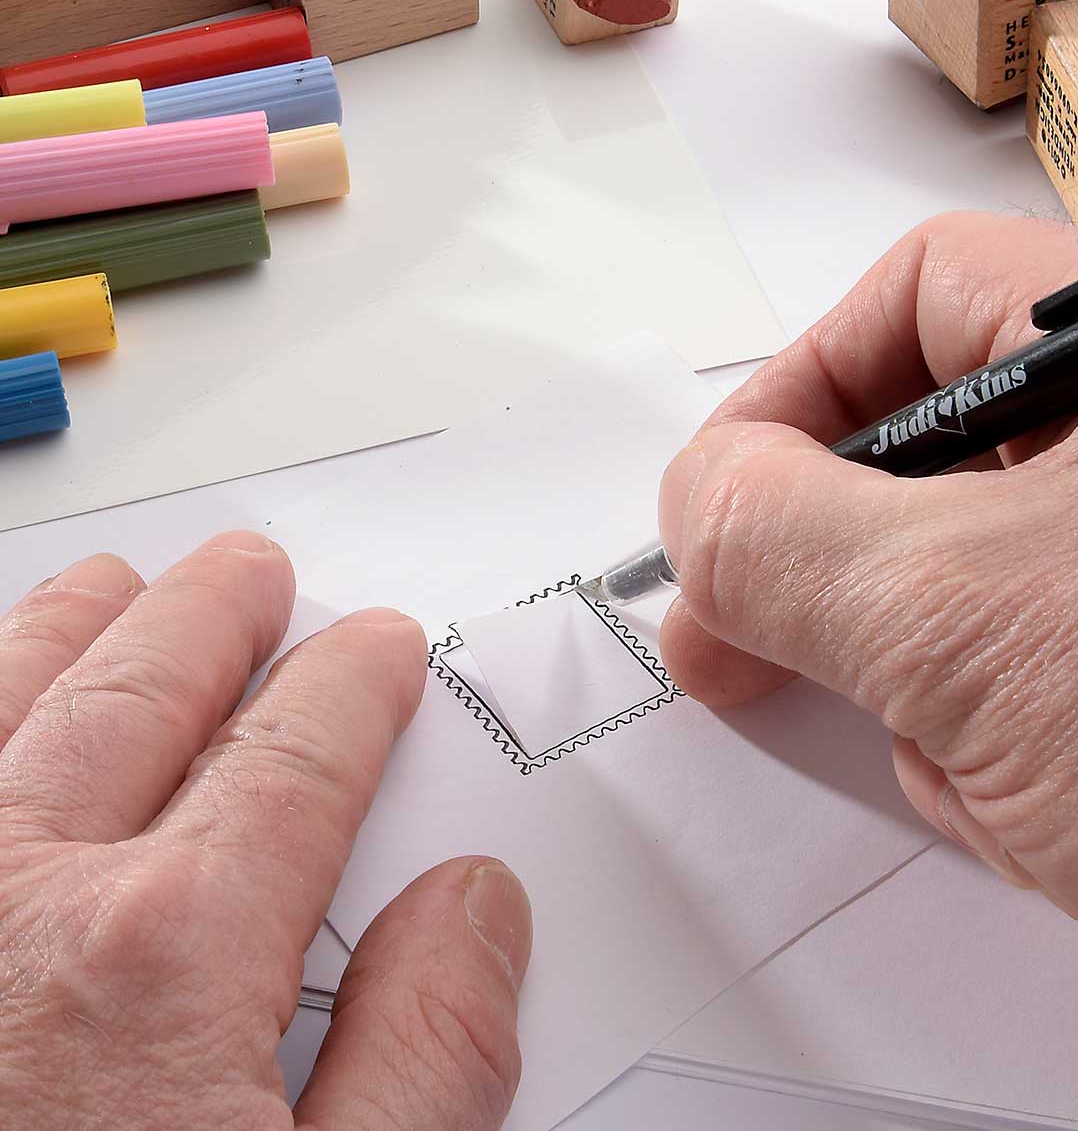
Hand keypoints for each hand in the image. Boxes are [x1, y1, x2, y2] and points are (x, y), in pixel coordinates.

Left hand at [0, 533, 530, 1130]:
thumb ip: (426, 1057)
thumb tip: (475, 909)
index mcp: (168, 957)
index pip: (295, 760)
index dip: (352, 687)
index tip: (377, 652)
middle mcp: (25, 908)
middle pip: (147, 697)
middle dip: (214, 617)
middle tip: (253, 575)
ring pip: (15, 709)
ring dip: (76, 631)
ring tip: (116, 588)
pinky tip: (7, 693)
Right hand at [659, 212, 1077, 1021]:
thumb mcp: (970, 616)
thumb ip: (783, 539)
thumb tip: (694, 507)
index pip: (923, 296)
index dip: (797, 385)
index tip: (722, 496)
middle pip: (924, 458)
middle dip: (834, 574)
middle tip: (732, 636)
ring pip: (954, 592)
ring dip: (923, 691)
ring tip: (984, 768)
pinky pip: (1012, 686)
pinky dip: (993, 759)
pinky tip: (1048, 818)